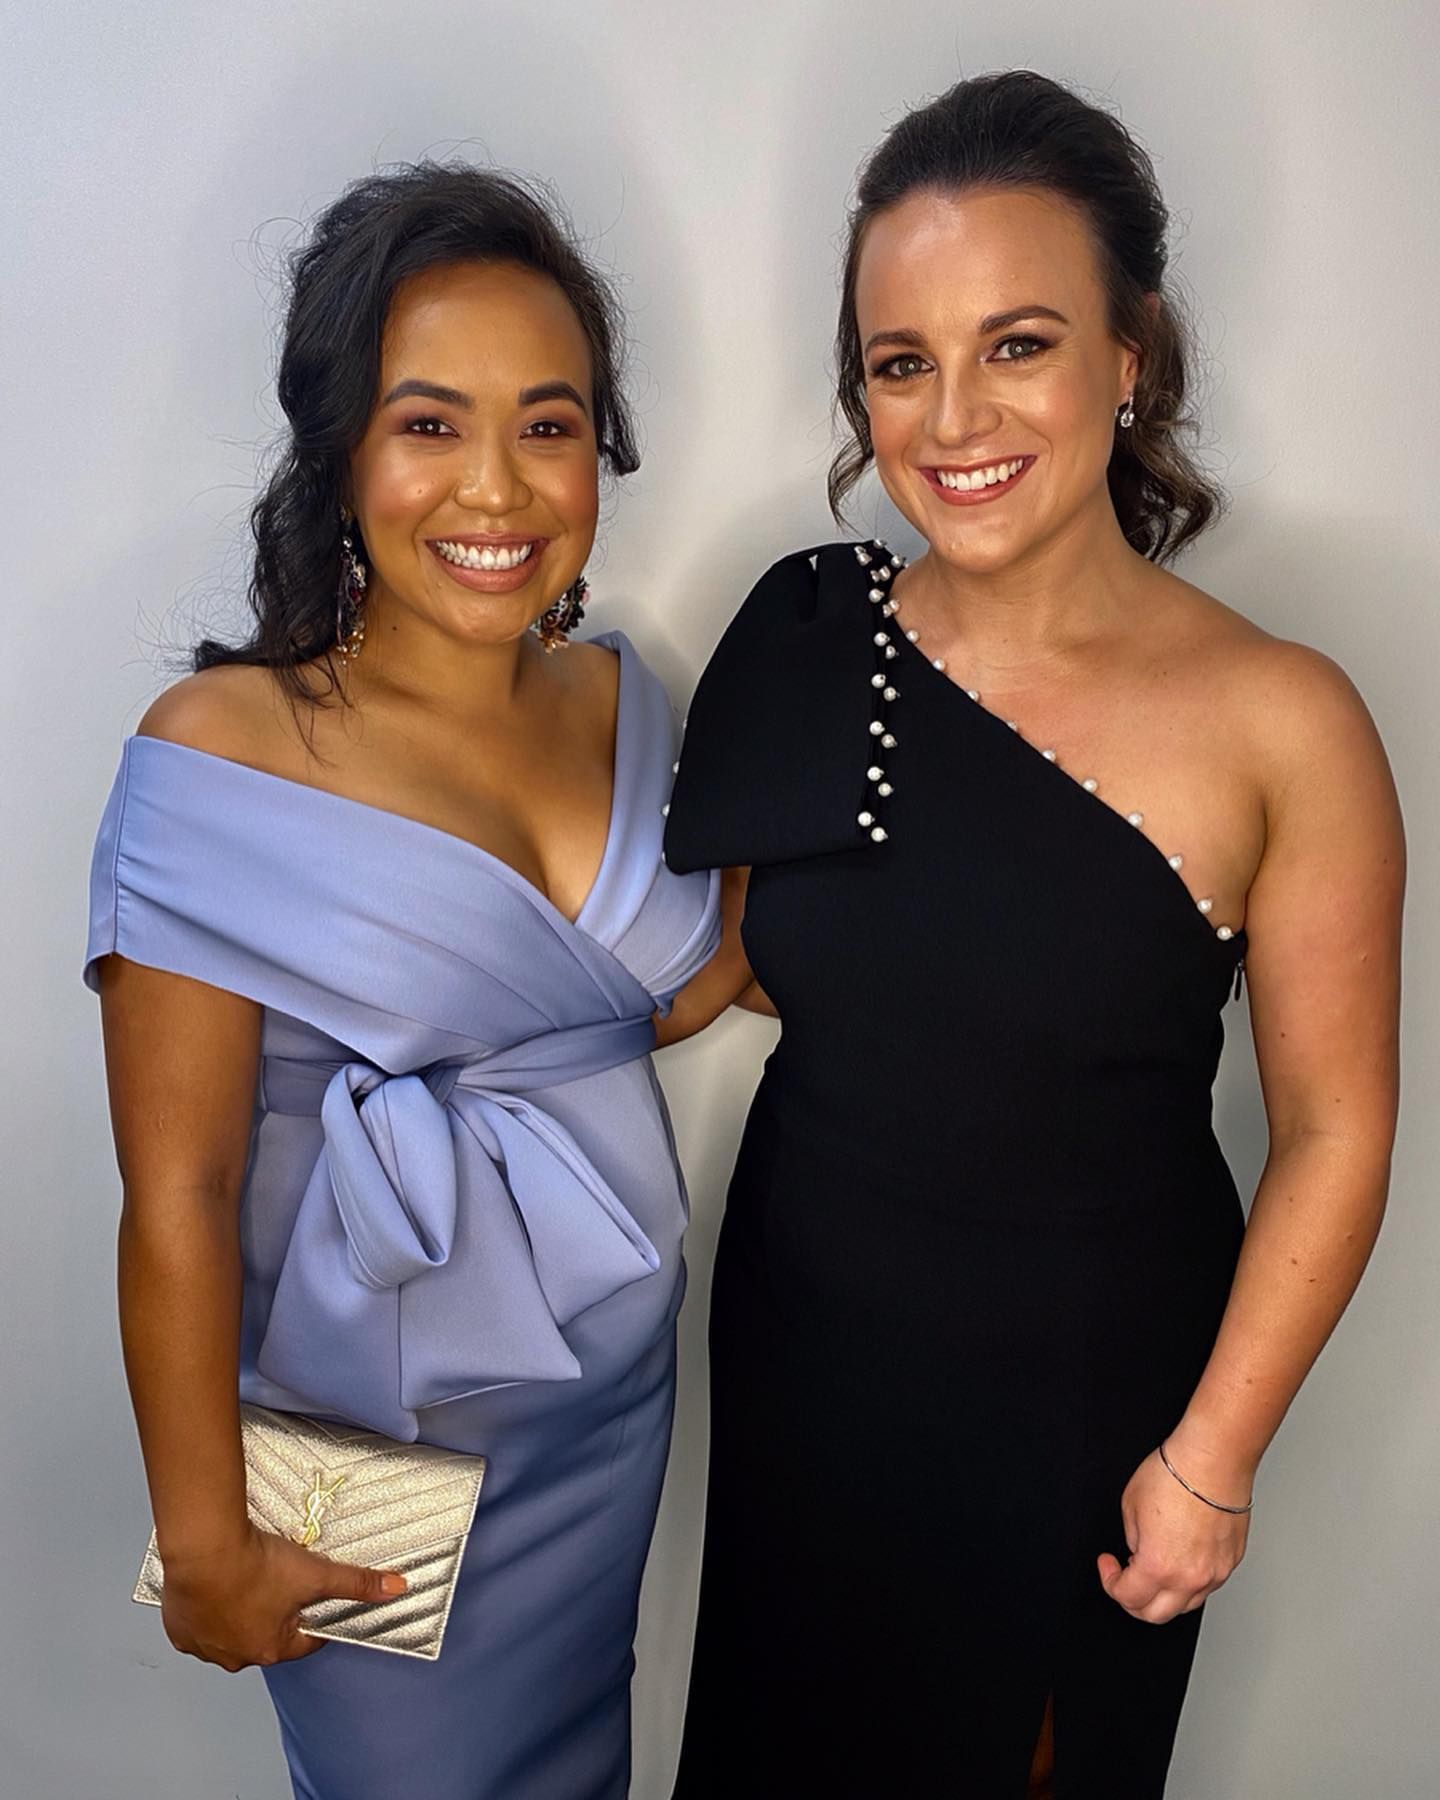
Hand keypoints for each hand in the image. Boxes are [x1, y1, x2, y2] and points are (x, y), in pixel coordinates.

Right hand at [159, 1522, 405, 1670]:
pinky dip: (208, 1609)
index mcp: (270, 1649)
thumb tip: (396, 1588)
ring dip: (239, 1612)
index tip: (311, 1598)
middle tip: (275, 1580)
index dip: (313, 1618)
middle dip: (274, 1613)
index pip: (304, 1640)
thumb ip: (357, 1583)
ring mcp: (204, 1646)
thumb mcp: (316, 1572)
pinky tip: (215, 1585)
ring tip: (244, 1578)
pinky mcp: (179, 1630)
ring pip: (230, 1632)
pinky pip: (198, 1625)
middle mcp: (235, 1656)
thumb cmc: (255, 1565)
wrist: (204, 1550)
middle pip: (265, 1636)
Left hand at [1097, 1445, 1250, 1623]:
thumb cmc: (1174, 1474)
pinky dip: (1190, 1581)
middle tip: (1126, 1578)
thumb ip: (1132, 1539)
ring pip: (1185, 1604)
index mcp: (1158, 1566)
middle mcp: (1190, 1577)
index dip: (1110, 1582)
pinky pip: (1208, 1585)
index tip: (1108, 1565)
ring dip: (1164, 1594)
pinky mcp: (1231, 1562)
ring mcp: (1215, 1572)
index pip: (1128, 1597)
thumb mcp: (1130, 1505)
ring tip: (1154, 1566)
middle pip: (1156, 1615)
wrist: (1213, 1459)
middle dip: (1134, 1601)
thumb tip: (1138, 1553)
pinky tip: (1180, 1558)